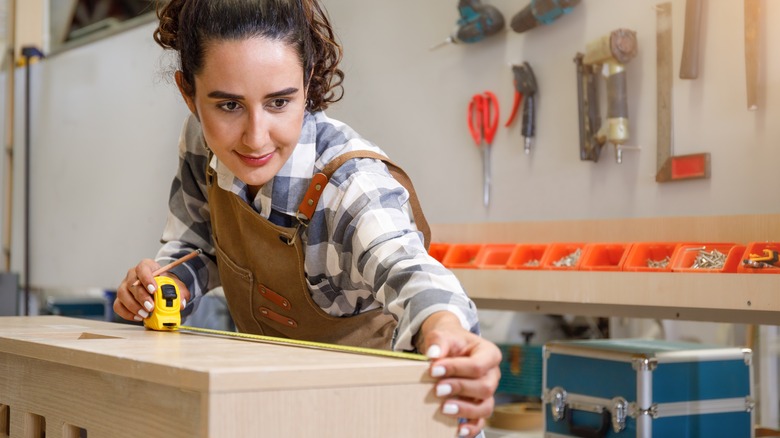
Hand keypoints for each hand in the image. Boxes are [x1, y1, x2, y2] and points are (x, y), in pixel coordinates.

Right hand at [114, 259, 190, 321]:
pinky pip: (118, 306)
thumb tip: (180, 304)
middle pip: (132, 283)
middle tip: (151, 307)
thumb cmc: (165, 285)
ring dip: (133, 306)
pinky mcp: (121, 298)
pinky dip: (127, 313)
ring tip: (145, 315)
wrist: (160, 289)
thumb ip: (180, 293)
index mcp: (146, 266)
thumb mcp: (176, 286)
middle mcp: (132, 275)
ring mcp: (124, 286)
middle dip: (141, 297)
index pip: (143, 268)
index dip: (147, 279)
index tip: (154, 290)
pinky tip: (138, 317)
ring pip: (122, 294)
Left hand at [418, 311, 501, 437]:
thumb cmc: (450, 341)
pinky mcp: (480, 405)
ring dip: (465, 409)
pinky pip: (481, 421)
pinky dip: (471, 428)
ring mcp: (488, 392)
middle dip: (460, 389)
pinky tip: (458, 430)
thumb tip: (433, 355)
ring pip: (485, 406)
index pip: (478, 365)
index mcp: (489, 354)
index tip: (433, 369)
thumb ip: (439, 342)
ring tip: (444, 408)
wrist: (450, 347)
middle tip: (437, 389)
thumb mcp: (444, 335)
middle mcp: (493, 374)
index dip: (456, 369)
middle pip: (484, 387)